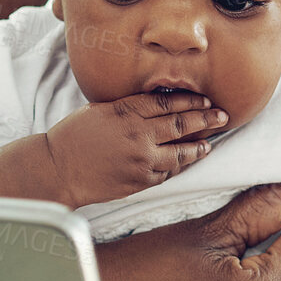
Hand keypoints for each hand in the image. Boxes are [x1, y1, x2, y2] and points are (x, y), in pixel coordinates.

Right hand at [45, 90, 229, 205]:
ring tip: (209, 142)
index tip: (206, 98)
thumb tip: (160, 102)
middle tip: (222, 115)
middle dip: (207, 119)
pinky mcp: (140, 181)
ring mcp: (141, 160)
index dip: (191, 100)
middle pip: (182, 124)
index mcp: (128, 112)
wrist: (58, 169)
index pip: (169, 102)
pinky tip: (188, 161)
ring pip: (181, 152)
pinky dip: (180, 166)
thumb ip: (131, 106)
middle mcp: (138, 135)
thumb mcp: (102, 109)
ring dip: (199, 146)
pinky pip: (168, 173)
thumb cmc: (75, 135)